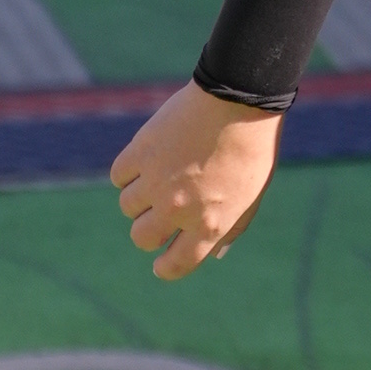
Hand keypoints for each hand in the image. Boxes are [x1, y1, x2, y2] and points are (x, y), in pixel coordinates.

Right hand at [111, 82, 282, 280]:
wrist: (238, 102)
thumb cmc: (251, 150)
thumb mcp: (251, 197)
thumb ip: (230, 228)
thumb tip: (212, 255)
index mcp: (209, 225)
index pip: (176, 265)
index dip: (165, 268)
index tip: (160, 265)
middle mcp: (178, 210)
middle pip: (142, 237)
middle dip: (149, 230)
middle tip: (158, 214)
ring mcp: (156, 183)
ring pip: (128, 206)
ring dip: (140, 197)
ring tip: (161, 176)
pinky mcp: (139, 154)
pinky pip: (119, 177)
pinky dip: (129, 172)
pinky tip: (148, 160)